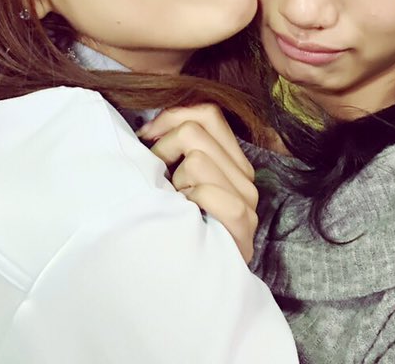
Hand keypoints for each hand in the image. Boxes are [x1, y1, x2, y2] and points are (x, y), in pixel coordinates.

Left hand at [137, 104, 258, 262]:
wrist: (194, 282)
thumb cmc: (178, 225)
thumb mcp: (177, 179)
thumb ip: (177, 148)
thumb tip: (149, 126)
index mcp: (232, 159)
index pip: (207, 112)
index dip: (171, 117)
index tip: (147, 137)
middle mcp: (245, 174)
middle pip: (195, 131)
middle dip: (164, 151)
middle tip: (158, 178)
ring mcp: (247, 198)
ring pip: (197, 160)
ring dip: (176, 183)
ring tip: (176, 204)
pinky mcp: (241, 221)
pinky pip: (206, 191)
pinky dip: (189, 201)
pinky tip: (186, 217)